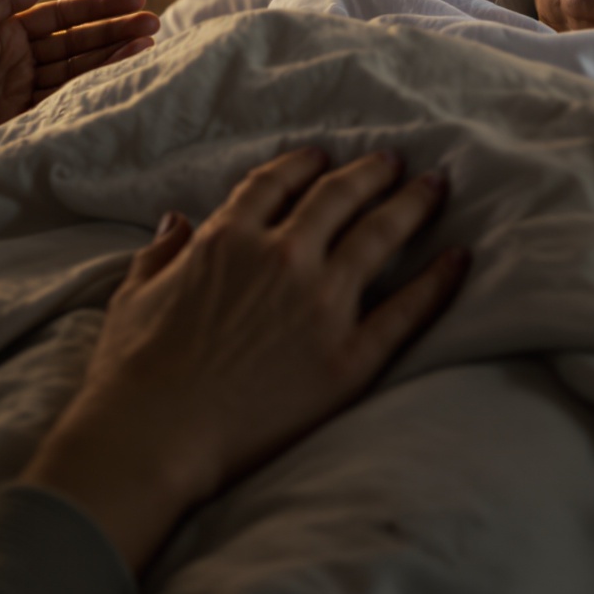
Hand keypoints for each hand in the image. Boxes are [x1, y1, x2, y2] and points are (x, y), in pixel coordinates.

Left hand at [0, 0, 158, 161]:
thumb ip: (7, 3)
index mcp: (11, 32)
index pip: (65, 16)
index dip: (100, 8)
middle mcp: (22, 60)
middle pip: (78, 44)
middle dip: (116, 34)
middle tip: (153, 26)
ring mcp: (21, 91)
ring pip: (75, 74)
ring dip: (109, 62)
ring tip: (145, 50)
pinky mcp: (15, 121)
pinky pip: (57, 106)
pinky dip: (85, 95)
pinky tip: (113, 84)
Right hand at [21, 148, 467, 571]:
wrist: (156, 436)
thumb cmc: (134, 372)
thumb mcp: (133, 294)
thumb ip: (160, 251)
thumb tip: (177, 220)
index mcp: (227, 239)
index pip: (274, 184)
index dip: (302, 165)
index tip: (322, 157)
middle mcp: (281, 258)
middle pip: (337, 199)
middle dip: (370, 174)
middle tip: (395, 161)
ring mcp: (321, 305)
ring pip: (378, 237)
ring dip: (410, 206)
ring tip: (435, 188)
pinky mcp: (350, 358)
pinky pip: (406, 310)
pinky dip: (437, 281)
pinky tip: (460, 258)